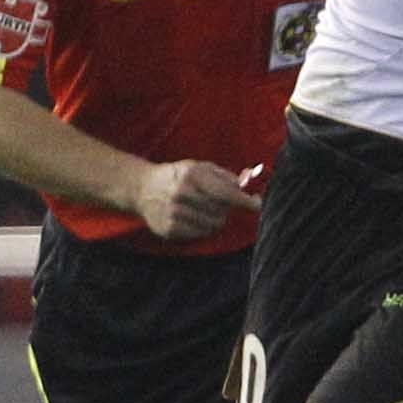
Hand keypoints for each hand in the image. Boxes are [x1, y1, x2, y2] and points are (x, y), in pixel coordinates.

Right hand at [133, 159, 258, 239]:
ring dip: (216, 219)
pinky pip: (201, 234)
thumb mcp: (201, 168)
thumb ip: (227, 177)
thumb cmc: (179, 176)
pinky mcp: (169, 229)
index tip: (259, 205)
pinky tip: (193, 217)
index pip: (226, 193)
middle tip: (219, 202)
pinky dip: (203, 228)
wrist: (143, 189)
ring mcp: (174, 213)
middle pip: (222, 211)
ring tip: (204, 209)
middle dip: (226, 208)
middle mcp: (182, 194)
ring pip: (214, 225)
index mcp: (192, 176)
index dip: (245, 200)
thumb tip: (251, 181)